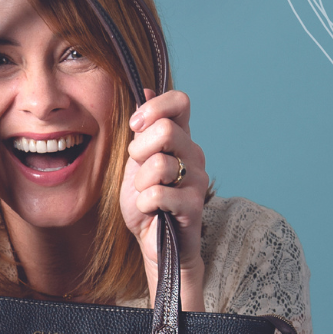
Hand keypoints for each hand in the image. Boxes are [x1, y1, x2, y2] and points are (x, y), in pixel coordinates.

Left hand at [120, 90, 206, 309]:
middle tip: (137, 168)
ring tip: (145, 195)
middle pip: (166, 131)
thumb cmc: (146, 203)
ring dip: (140, 183)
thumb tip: (145, 90)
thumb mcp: (136, 163)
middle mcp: (194, 155)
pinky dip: (144, 204)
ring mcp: (197, 180)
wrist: (154, 243)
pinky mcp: (194, 206)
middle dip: (139, 150)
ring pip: (160, 165)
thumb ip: (141, 131)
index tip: (135, 124)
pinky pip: (158, 194)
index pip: (180, 102)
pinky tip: (150, 210)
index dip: (155, 107)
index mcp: (180, 139)